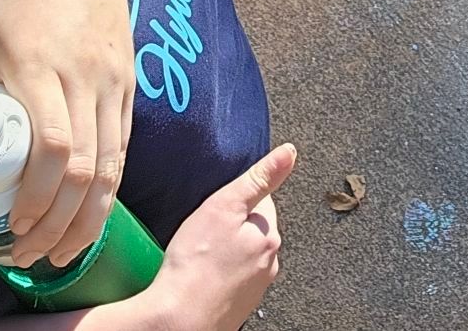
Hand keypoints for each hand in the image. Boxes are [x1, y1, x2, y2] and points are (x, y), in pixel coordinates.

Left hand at [0, 0, 135, 267]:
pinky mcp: (128, 85)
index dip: (37, 199)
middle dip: (59, 225)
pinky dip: (108, 191)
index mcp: (38, 67)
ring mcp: (112, 82)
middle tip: (32, 254)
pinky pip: (123, 149)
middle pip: (85, 171)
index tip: (13, 227)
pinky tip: (89, 216)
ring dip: (89, 220)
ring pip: (112, 167)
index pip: (52, 148)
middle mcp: (83, 78)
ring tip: (62, 252)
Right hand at [138, 144, 293, 330]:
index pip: (261, 203)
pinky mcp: (238, 305)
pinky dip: (218, 275)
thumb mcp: (225, 205)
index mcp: (270, 237)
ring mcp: (254, 288)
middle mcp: (269, 265)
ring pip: (241, 256)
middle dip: (231, 228)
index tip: (217, 209)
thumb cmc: (195, 263)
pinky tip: (201, 275)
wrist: (178, 318)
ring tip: (200, 255)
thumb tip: (289, 152)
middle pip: (252, 231)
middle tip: (204, 233)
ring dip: (225, 252)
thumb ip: (260, 178)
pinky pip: (230, 279)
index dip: (235, 201)